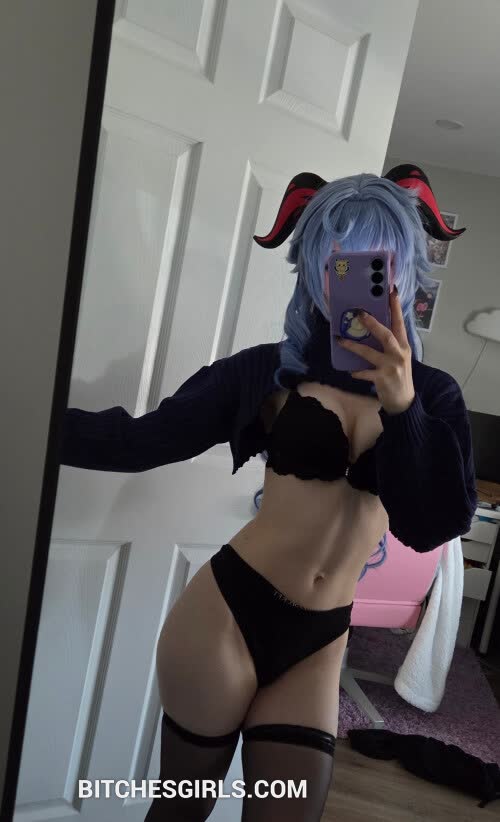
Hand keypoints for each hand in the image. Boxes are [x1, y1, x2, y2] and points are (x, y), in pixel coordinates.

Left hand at [337, 288, 415, 414]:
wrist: (404, 401)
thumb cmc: (399, 376)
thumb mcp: (400, 357)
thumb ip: (391, 344)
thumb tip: (374, 327)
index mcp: (404, 346)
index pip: (400, 323)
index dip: (396, 307)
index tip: (391, 292)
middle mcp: (399, 354)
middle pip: (386, 334)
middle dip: (372, 323)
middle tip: (359, 313)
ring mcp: (391, 367)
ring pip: (370, 353)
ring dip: (353, 346)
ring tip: (340, 340)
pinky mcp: (382, 379)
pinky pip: (365, 373)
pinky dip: (357, 372)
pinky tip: (350, 371)